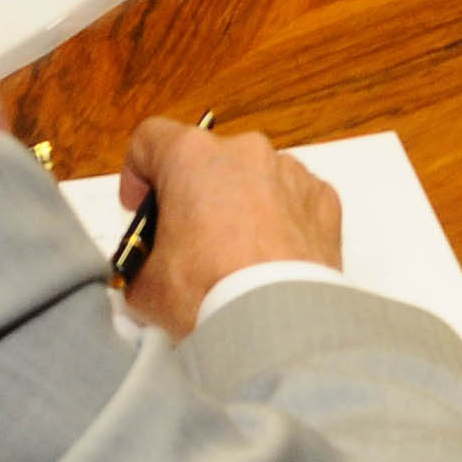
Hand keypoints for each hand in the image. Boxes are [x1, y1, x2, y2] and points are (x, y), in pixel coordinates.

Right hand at [115, 114, 345, 336]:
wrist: (276, 321)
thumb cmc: (210, 291)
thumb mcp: (145, 282)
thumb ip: (140, 261)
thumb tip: (147, 272)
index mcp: (192, 156)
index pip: (150, 140)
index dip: (138, 173)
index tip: (141, 206)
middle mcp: (244, 151)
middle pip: (206, 162)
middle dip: (194, 196)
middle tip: (187, 242)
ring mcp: (289, 172)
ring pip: (254, 179)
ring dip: (240, 206)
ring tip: (235, 258)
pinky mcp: (322, 199)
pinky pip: (293, 201)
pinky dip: (281, 222)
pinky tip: (271, 261)